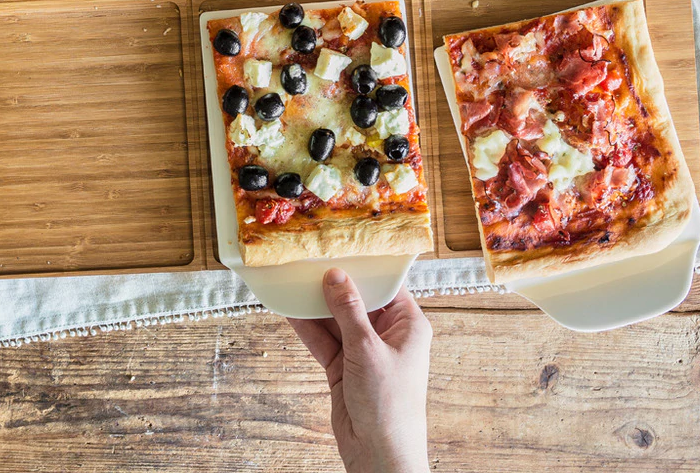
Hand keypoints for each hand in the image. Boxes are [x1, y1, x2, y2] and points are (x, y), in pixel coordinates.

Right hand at [289, 269, 431, 472]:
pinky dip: (308, 327)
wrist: (378, 458)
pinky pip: (325, 340)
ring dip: (317, 305)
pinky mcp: (344, 369)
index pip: (386, 285)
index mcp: (408, 324)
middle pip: (358, 300)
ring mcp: (364, 352)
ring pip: (337, 320)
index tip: (342, 248)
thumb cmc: (390, 406)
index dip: (365, 267)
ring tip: (295, 281)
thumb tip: (336, 276)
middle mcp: (387, 335)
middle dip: (335, 285)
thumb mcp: (368, 350)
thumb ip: (349, 311)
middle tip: (312, 261)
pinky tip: (291, 310)